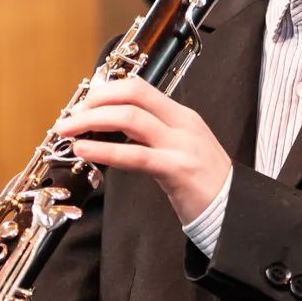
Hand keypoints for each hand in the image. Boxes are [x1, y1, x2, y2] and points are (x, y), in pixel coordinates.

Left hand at [55, 77, 231, 225]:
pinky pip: (134, 155)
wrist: (234, 212)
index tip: (82, 105)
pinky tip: (84, 152)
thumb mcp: (178, 149)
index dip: (105, 90)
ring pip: (129, 118)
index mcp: (181, 115)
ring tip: (67, 132)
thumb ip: (150, 136)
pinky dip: (103, 151)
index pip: (139, 87)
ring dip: (90, 121)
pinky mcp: (177, 170)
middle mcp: (182, 124)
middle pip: (132, 94)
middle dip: (94, 101)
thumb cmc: (202, 185)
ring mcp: (181, 145)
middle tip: (69, 117)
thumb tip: (109, 128)